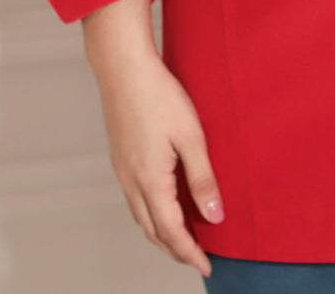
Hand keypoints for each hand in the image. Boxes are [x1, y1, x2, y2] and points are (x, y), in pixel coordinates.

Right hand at [89, 38, 223, 278]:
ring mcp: (121, 170)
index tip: (207, 267)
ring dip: (161, 233)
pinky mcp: (119, 157)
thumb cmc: (159, 96)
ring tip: (183, 237)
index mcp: (150, 180)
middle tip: (197, 258)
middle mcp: (131, 181)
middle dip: (175, 249)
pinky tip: (163, 204)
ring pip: (140, 216)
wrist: (124, 68)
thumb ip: (203, 179)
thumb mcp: (192, 136)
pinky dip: (150, 213)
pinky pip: (134, 199)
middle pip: (153, 231)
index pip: (172, 232)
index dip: (190, 253)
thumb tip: (215, 217)